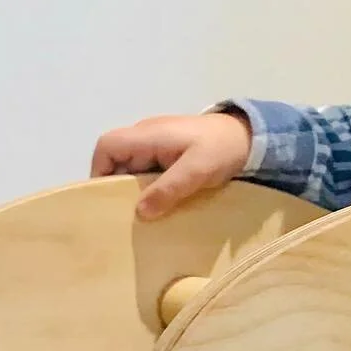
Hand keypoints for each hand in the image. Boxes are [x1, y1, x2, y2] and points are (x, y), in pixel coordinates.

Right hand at [90, 111, 252, 220]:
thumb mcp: (197, 170)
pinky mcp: (171, 155)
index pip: (107, 146)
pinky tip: (159, 207)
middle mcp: (147, 137)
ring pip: (133, 168)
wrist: (251, 137)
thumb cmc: (222, 149)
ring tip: (142, 216)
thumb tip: (140, 211)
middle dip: (117, 186)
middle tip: (125, 216)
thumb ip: (169, 189)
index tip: (106, 198)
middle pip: (117, 159)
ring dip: (135, 190)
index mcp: (148, 135)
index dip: (99, 170)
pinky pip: (150, 171)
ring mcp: (159, 145)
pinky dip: (150, 188)